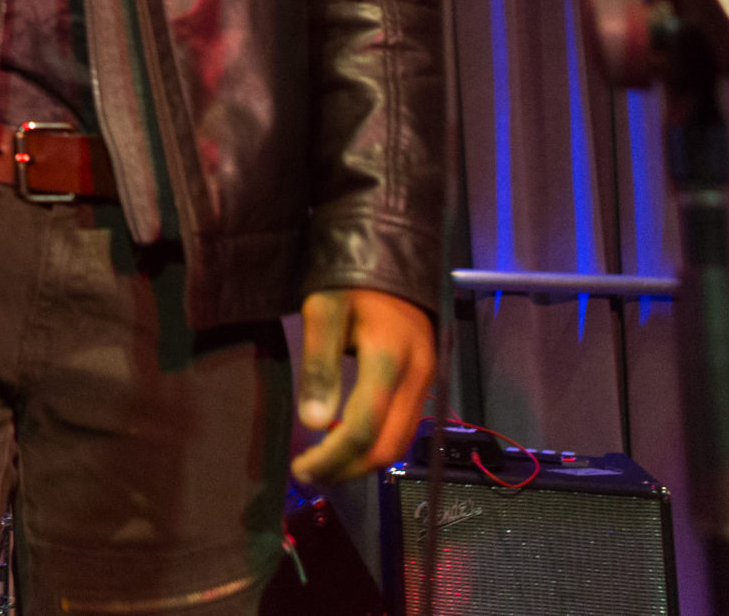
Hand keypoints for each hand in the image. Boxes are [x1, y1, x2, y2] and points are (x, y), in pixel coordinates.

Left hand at [289, 287, 436, 485]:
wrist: (391, 254)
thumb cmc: (349, 281)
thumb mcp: (322, 312)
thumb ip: (318, 366)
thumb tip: (312, 423)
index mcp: (390, 360)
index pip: (364, 428)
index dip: (332, 457)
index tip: (301, 468)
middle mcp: (418, 377)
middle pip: (388, 446)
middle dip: (348, 468)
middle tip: (309, 473)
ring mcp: (427, 379)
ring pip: (400, 442)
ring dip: (362, 461)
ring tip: (323, 462)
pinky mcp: (426, 379)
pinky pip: (405, 426)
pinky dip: (377, 443)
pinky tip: (346, 439)